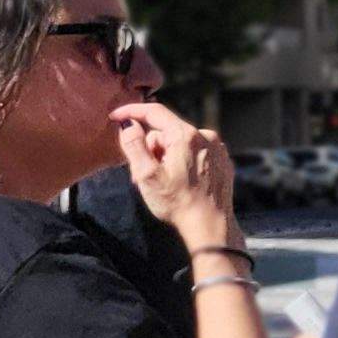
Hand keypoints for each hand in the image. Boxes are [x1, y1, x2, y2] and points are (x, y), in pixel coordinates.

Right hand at [113, 103, 236, 245]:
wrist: (211, 226)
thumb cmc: (177, 202)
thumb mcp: (146, 175)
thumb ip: (134, 145)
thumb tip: (128, 124)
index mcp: (186, 135)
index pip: (154, 112)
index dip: (131, 112)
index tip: (115, 117)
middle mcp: (206, 136)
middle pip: (166, 131)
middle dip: (150, 149)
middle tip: (141, 175)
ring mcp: (217, 148)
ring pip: (179, 143)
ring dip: (165, 157)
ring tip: (161, 182)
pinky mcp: (222, 160)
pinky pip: (194, 152)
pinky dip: (182, 161)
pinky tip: (179, 182)